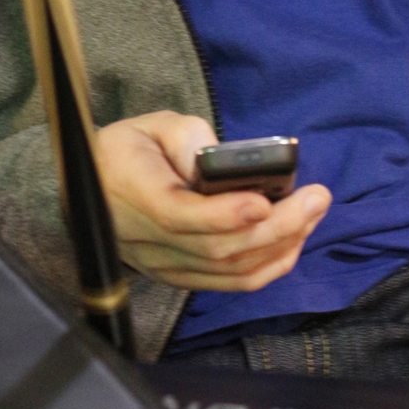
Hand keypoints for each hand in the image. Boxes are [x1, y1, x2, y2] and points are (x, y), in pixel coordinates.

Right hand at [95, 111, 330, 290]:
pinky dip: (268, 267)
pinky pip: (229, 283)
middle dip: (275, 227)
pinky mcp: (180, 278)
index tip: (265, 200)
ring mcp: (166, 267)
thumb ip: (186, 137)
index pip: (180, 216)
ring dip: (280, 246)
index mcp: (136, 196)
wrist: (91, 190)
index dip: (225, 214)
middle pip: (217, 248)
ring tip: (313, 213)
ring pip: (229, 272)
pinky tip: (293, 242)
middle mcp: (150, 243)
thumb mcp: (151, 125)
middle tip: (316, 198)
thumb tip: (222, 163)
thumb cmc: (127, 150)